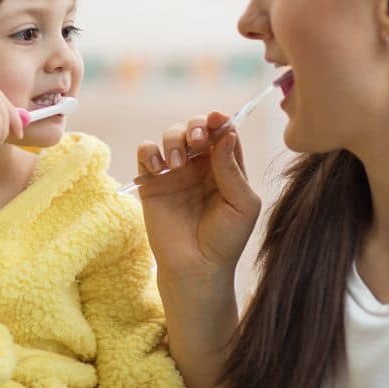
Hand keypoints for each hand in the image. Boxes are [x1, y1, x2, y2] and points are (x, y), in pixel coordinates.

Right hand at [136, 111, 261, 281]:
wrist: (196, 268)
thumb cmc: (226, 240)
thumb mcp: (242, 205)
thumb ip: (233, 170)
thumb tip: (226, 133)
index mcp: (225, 166)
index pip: (223, 132)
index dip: (220, 121)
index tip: (217, 119)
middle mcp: (201, 165)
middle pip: (196, 127)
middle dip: (195, 125)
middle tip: (196, 140)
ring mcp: (175, 172)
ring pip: (171, 134)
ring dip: (173, 140)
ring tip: (174, 164)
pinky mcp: (152, 182)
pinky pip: (146, 152)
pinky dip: (149, 151)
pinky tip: (158, 167)